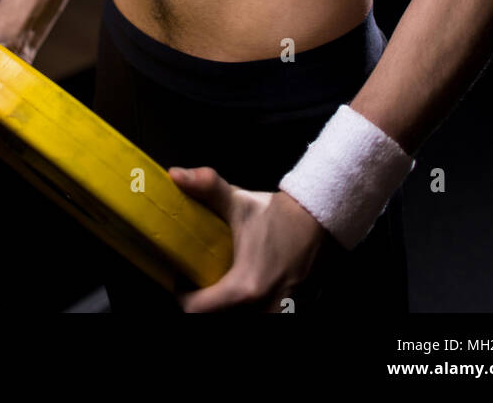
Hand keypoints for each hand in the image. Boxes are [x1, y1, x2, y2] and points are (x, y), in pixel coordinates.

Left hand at [168, 166, 329, 312]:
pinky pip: (263, 316)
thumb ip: (205, 187)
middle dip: (207, 304)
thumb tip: (174, 174)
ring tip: (222, 288)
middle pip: (219, 318)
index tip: (182, 281)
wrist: (318, 219)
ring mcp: (280, 313)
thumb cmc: (276, 214)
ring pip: (242, 319)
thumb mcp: (238, 202)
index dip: (183, 296)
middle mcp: (263, 308)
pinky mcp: (292, 312)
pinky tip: (246, 295)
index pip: (197, 311)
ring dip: (230, 308)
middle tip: (201, 283)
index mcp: (244, 288)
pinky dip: (252, 309)